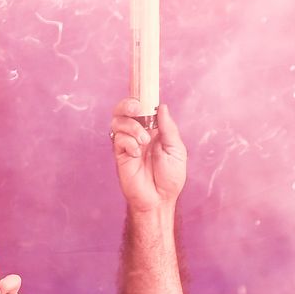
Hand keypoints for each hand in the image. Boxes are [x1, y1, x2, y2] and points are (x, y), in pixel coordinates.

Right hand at [110, 98, 186, 212]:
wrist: (160, 200)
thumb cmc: (171, 178)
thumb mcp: (176, 150)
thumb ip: (168, 128)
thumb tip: (162, 107)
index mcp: (153, 129)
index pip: (143, 108)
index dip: (140, 97)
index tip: (144, 94)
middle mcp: (138, 133)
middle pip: (123, 109)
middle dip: (127, 104)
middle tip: (137, 109)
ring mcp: (127, 144)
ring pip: (118, 121)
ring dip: (131, 126)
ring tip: (143, 141)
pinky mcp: (120, 155)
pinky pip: (117, 139)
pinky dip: (128, 142)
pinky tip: (136, 153)